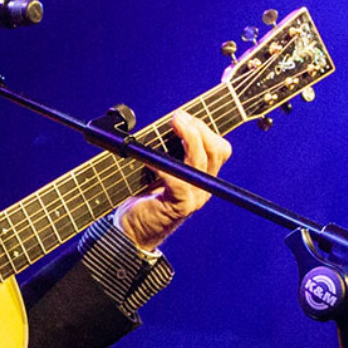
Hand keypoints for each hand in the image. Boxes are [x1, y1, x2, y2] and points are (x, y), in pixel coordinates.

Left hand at [118, 110, 230, 250]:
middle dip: (199, 128)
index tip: (184, 116)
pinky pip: (178, 179)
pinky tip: (152, 159)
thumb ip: (166, 153)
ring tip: (175, 124)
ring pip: (201, 161)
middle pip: (216, 151)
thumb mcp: (157, 171)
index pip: (218, 149)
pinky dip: (165, 165)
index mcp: (201, 177)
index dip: (205, 129)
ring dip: (189, 138)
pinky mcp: (179, 205)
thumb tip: (167, 125)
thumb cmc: (141, 199)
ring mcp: (194, 197)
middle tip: (178, 117)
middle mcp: (203, 187)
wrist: (130, 232)